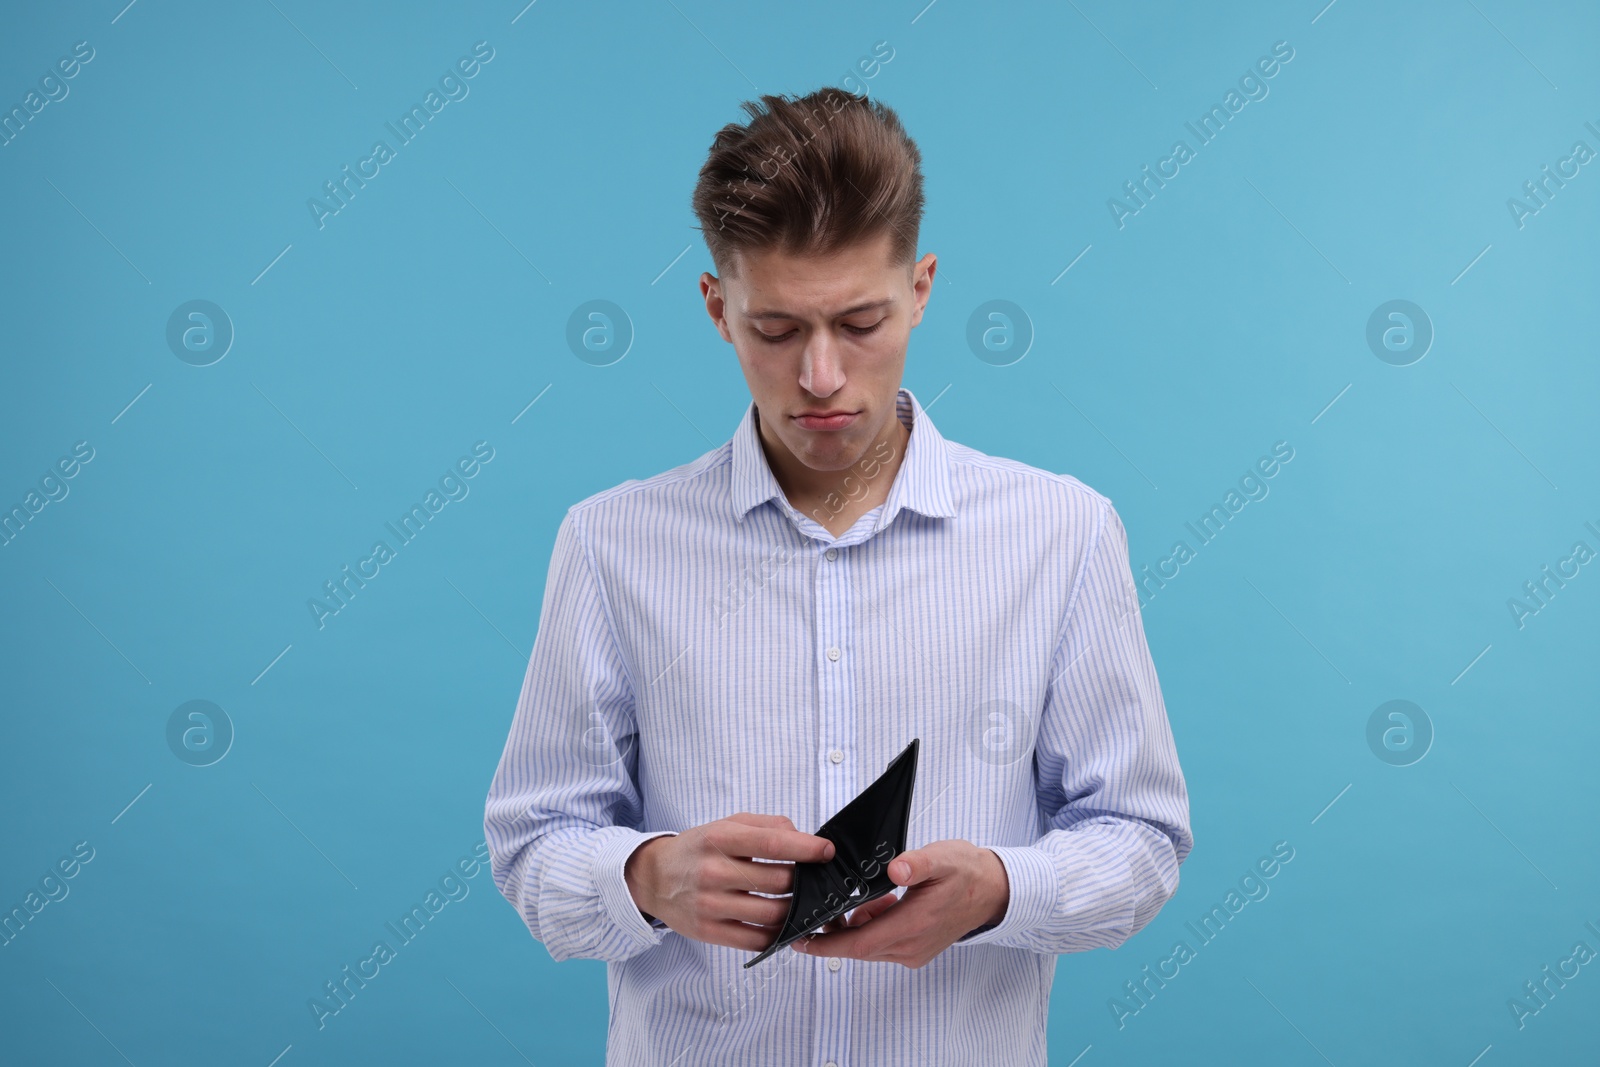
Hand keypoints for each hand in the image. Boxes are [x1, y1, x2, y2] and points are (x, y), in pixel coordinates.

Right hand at [623, 813, 835, 951]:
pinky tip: (785, 925)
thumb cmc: (699, 848)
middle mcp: (714, 872)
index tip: (827, 851)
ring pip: (772, 913)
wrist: (654, 877)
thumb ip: (767, 826)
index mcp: (720, 839)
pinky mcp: (709, 932)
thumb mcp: (727, 824)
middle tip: (815, 880)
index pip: (773, 843)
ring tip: (804, 903)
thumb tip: (803, 838)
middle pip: (778, 881)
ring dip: (796, 910)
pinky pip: (756, 940)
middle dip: (804, 881)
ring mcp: (711, 905)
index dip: (806, 848)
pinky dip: (778, 935)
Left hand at [790, 840, 1008, 968]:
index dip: (827, 946)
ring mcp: (914, 951)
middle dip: (835, 931)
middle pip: (859, 947)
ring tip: (860, 898)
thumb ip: (917, 863)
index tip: (801, 941)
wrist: (994, 890)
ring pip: (870, 945)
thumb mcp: (943, 858)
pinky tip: (880, 904)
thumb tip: (896, 869)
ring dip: (856, 926)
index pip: (859, 944)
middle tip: (822, 907)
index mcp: (914, 925)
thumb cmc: (968, 873)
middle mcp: (912, 946)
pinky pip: (883, 944)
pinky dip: (872, 926)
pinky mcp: (916, 949)